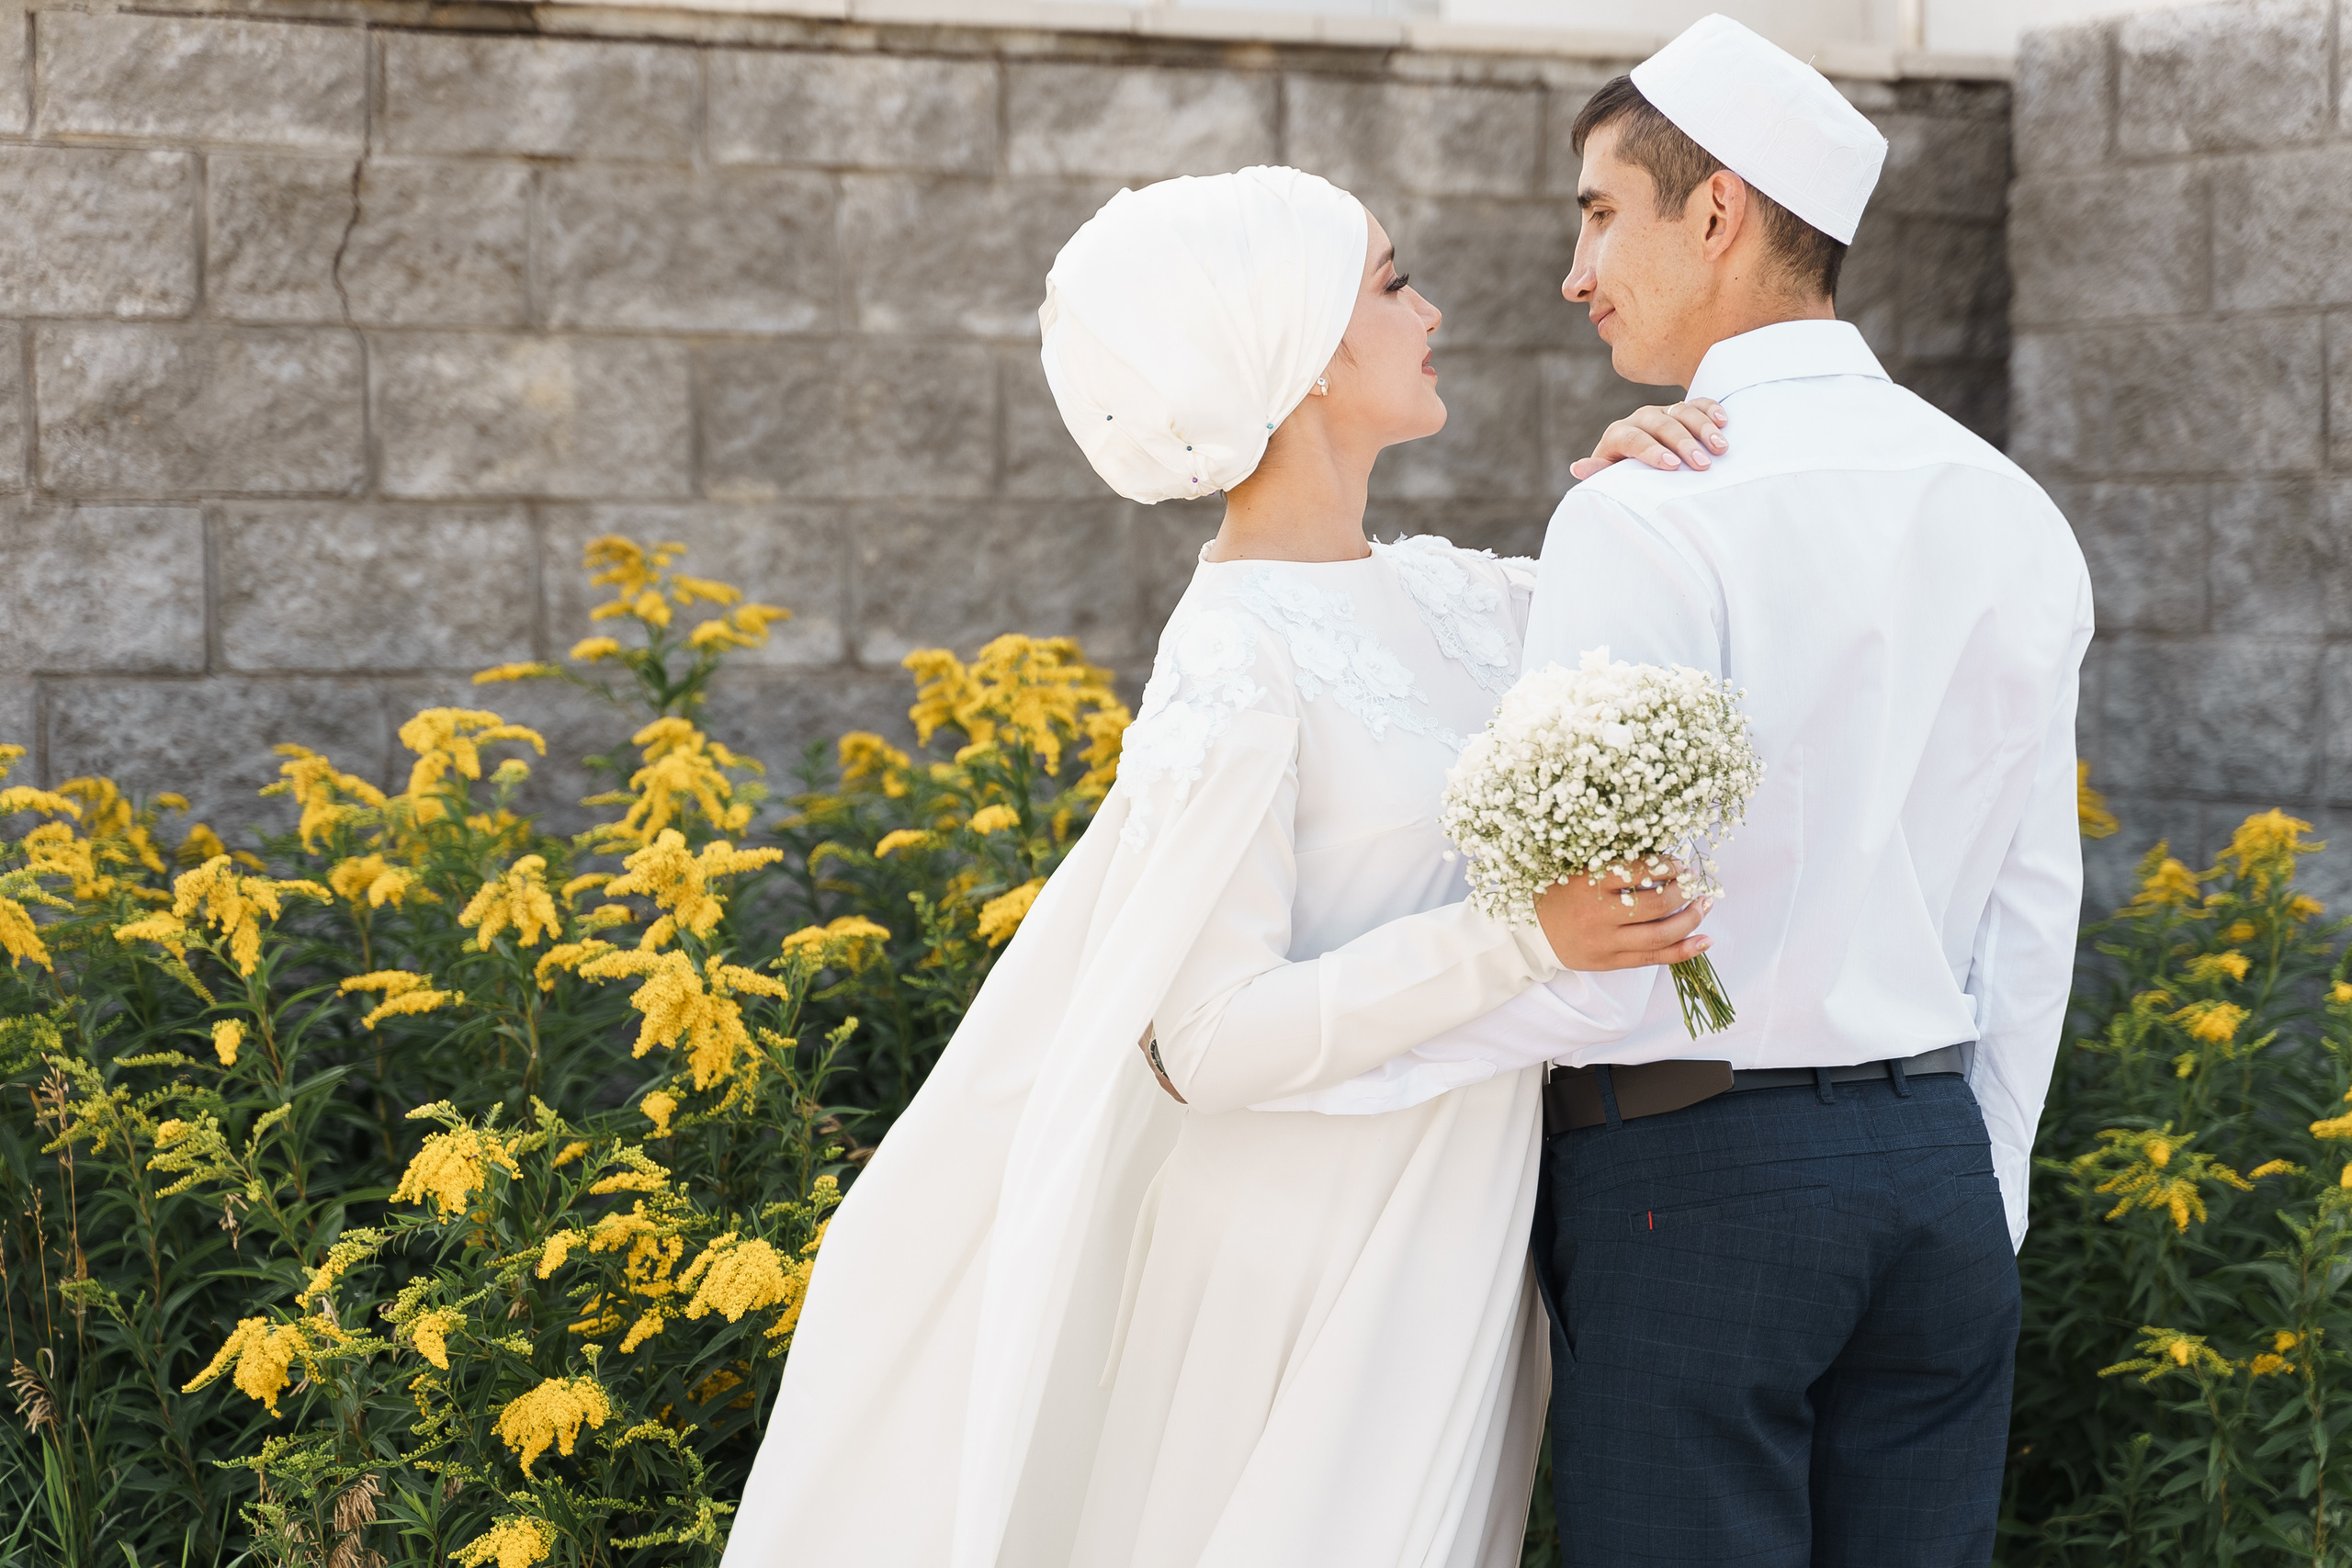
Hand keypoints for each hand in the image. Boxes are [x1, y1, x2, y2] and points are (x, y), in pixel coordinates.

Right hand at [1534, 862, 1712, 970]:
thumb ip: (1614, 862)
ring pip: (1661, 934)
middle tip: (1693, 882)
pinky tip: (1704, 941)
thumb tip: (1661, 856)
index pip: (1641, 870)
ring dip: (1691, 919)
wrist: (1530, 933)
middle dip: (1684, 891)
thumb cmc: (1557, 894)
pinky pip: (1654, 959)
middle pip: (1657, 903)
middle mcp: (1599, 915)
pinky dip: (1684, 951)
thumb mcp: (1578, 868)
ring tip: (1704, 905)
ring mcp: (1606, 942)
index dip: (1668, 866)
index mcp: (1590, 883)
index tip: (1678, 863)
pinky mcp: (1610, 962)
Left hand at [1567, 398, 1727, 480]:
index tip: (1672, 466)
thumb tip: (1577, 467)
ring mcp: (1663, 411)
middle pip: (1662, 425)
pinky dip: (1711, 409)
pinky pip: (1698, 403)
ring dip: (1704, 429)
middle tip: (1702, 464)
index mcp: (1619, 433)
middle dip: (1684, 444)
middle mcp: (1641, 418)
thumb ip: (1600, 472)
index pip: (1634, 438)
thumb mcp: (1612, 476)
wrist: (1638, 461)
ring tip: (1720, 448)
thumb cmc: (1624, 475)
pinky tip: (1724, 422)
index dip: (1652, 451)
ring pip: (1683, 412)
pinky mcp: (1682, 410)